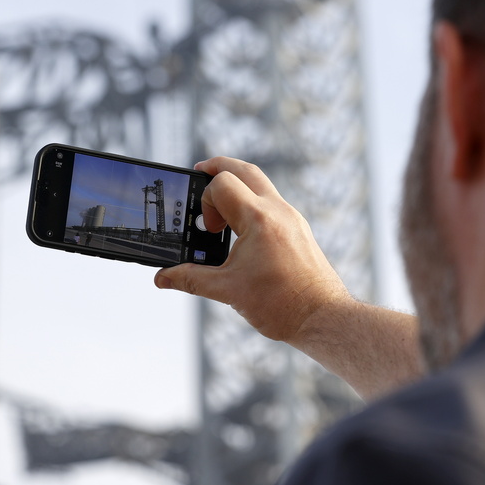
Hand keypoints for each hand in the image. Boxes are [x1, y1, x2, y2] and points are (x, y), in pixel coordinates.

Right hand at [155, 157, 351, 344]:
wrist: (322, 317)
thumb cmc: (282, 304)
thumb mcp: (227, 291)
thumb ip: (190, 279)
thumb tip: (162, 278)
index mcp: (259, 219)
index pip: (222, 183)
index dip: (205, 200)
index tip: (206, 229)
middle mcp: (278, 211)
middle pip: (244, 169)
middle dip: (218, 167)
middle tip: (199, 173)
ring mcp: (292, 217)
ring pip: (260, 182)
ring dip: (237, 184)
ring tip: (218, 203)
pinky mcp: (298, 228)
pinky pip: (271, 201)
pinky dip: (251, 202)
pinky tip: (240, 227)